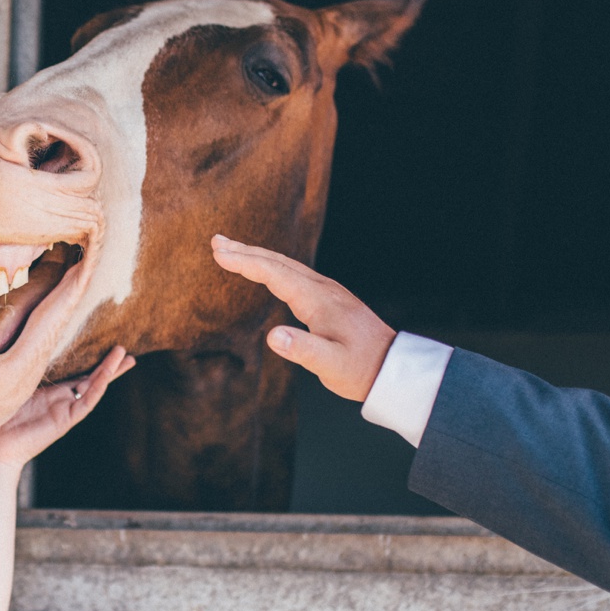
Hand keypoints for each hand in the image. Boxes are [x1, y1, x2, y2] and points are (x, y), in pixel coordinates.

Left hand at [0, 346, 135, 471]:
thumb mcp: (11, 385)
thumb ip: (20, 369)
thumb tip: (18, 339)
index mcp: (49, 390)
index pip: (74, 370)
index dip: (88, 357)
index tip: (101, 342)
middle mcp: (60, 399)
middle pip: (90, 377)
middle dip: (109, 365)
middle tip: (126, 351)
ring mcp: (64, 409)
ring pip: (93, 387)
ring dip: (109, 372)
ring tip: (125, 356)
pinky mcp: (65, 421)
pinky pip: (85, 402)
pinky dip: (97, 388)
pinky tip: (106, 375)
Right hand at [210, 235, 394, 401]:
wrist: (393, 367)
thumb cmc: (361, 369)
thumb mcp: (331, 365)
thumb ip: (303, 350)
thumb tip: (271, 336)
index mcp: (318, 300)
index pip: (274, 273)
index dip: (245, 262)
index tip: (218, 253)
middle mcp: (322, 289)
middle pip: (278, 262)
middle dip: (245, 251)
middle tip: (216, 241)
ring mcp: (327, 292)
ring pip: (287, 266)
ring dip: (258, 256)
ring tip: (233, 249)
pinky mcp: (330, 299)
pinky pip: (295, 274)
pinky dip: (273, 267)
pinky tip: (268, 270)